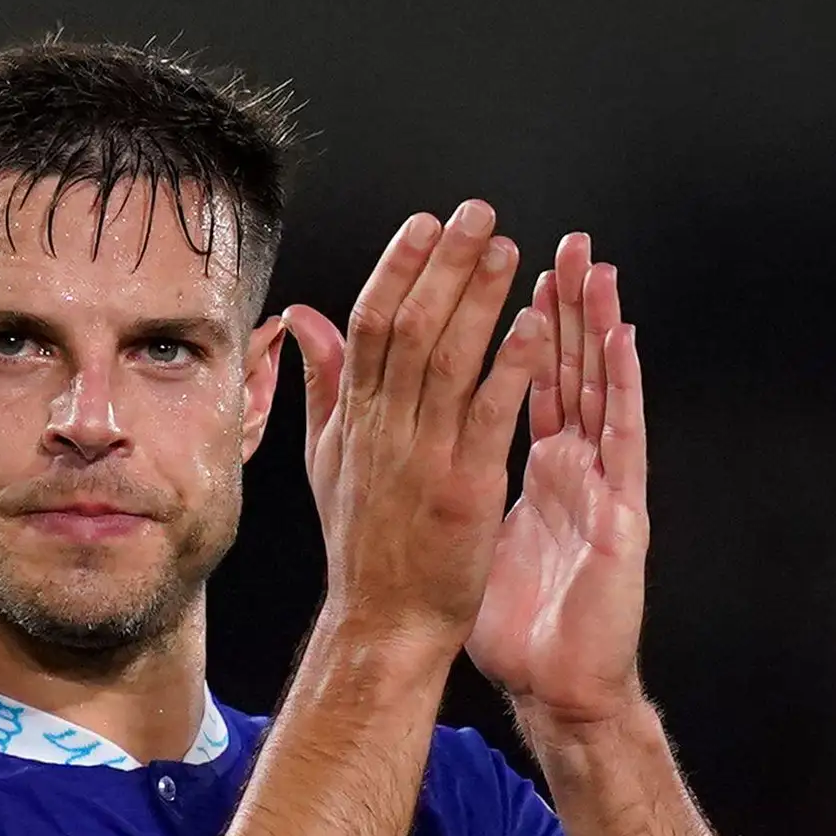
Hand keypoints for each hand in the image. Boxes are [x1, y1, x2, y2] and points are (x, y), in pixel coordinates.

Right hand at [282, 201, 548, 649]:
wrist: (385, 622)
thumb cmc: (365, 546)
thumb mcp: (329, 459)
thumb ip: (323, 385)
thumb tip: (304, 319)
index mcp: (355, 420)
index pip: (370, 325)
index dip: (397, 268)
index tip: (425, 223)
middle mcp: (384, 430)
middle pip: (409, 328)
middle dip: (443, 264)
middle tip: (477, 213)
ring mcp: (422, 458)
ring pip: (446, 360)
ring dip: (478, 300)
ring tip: (506, 248)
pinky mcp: (463, 489)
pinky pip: (486, 416)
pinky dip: (508, 368)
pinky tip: (531, 326)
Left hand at [472, 232, 649, 727]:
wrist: (556, 681)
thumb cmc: (513, 610)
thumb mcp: (466, 527)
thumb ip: (440, 467)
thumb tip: (401, 430)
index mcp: (530, 463)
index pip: (518, 378)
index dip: (510, 325)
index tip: (496, 266)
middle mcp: (570, 464)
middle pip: (566, 371)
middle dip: (563, 305)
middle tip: (563, 242)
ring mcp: (597, 485)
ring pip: (600, 388)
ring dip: (598, 324)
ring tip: (595, 266)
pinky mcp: (621, 513)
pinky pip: (622, 440)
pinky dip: (621, 386)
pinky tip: (622, 340)